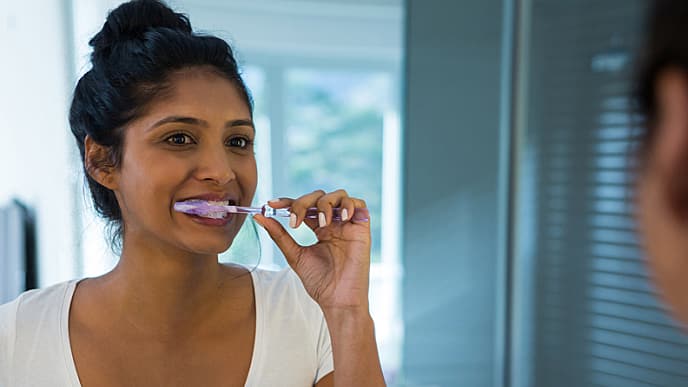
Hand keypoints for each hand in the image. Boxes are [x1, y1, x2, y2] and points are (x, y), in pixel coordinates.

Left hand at [253, 189, 371, 310]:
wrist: (337, 300)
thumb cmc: (319, 282)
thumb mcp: (294, 255)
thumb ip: (279, 235)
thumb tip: (259, 216)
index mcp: (318, 229)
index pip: (303, 206)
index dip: (288, 202)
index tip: (271, 205)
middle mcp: (333, 223)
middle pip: (319, 196)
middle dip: (304, 203)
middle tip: (295, 221)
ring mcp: (348, 225)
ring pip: (339, 195)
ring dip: (326, 203)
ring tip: (321, 222)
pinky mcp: (362, 229)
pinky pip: (360, 205)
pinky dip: (348, 205)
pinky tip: (340, 218)